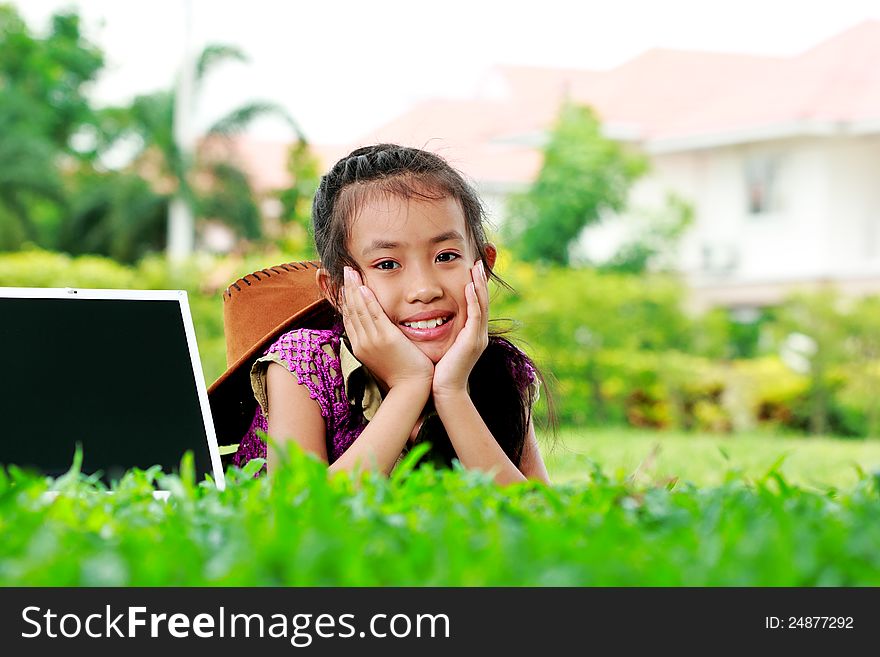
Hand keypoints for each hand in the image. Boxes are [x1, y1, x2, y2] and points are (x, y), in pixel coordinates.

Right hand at [341, 266, 433, 390]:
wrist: (410, 389)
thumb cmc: (402, 373)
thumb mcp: (384, 355)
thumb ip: (379, 341)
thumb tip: (378, 329)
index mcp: (360, 346)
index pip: (348, 318)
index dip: (344, 299)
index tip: (342, 284)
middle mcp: (362, 342)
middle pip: (350, 311)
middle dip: (345, 289)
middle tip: (344, 271)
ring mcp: (372, 340)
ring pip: (358, 310)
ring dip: (353, 289)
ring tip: (350, 272)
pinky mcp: (386, 338)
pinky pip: (374, 314)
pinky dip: (367, 300)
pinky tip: (363, 287)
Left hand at [432, 261, 488, 397]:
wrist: (445, 392)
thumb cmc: (439, 372)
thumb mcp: (442, 348)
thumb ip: (440, 334)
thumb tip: (428, 323)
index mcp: (472, 335)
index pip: (476, 306)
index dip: (475, 288)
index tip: (471, 271)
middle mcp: (478, 334)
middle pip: (482, 301)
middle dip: (481, 281)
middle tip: (478, 263)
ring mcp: (478, 337)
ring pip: (481, 305)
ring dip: (479, 285)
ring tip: (476, 268)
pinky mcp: (472, 341)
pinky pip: (475, 316)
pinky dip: (473, 300)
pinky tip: (468, 286)